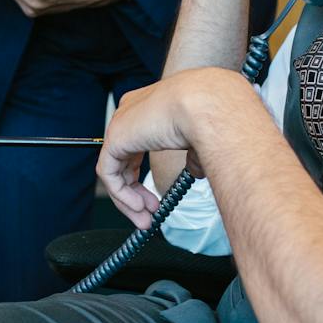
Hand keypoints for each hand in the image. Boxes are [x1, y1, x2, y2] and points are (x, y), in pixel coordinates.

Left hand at [96, 69, 254, 227]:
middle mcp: (132, 112)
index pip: (137, 146)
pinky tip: (139, 208)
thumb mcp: (202, 139)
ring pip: (115, 170)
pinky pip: (109, 174)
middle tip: (149, 213)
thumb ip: (193, 155)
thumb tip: (195, 171)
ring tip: (145, 219)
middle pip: (124, 160)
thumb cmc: (213, 113)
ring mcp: (121, 124)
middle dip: (135, 191)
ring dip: (128, 199)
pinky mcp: (115, 137)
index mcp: (151, 107)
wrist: (208, 103)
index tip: (156, 199)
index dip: (143, 177)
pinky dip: (122, 194)